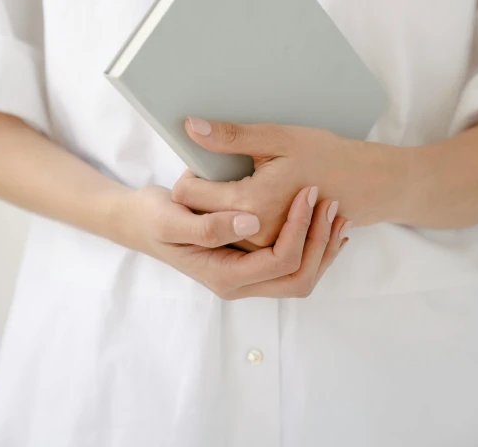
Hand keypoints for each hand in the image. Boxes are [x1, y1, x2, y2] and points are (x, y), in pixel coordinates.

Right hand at [109, 184, 346, 298]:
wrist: (140, 222)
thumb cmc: (152, 218)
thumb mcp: (172, 218)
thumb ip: (209, 225)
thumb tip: (250, 222)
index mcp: (225, 276)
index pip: (280, 262)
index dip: (299, 229)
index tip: (307, 193)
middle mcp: (239, 283)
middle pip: (299, 278)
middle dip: (320, 242)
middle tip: (332, 203)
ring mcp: (247, 275)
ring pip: (301, 275)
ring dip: (323, 246)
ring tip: (338, 212)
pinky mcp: (251, 262)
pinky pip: (293, 264)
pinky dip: (314, 244)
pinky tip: (325, 221)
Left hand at [171, 117, 405, 246]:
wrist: (363, 184)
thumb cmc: (323, 155)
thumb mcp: (276, 138)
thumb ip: (231, 136)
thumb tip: (190, 127)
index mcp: (250, 203)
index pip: (188, 193)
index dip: (189, 173)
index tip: (204, 159)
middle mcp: (254, 233)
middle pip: (197, 215)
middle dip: (199, 194)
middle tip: (218, 170)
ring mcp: (264, 247)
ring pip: (214, 230)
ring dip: (214, 209)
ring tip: (234, 184)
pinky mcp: (271, 251)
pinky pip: (236, 239)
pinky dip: (232, 220)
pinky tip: (249, 201)